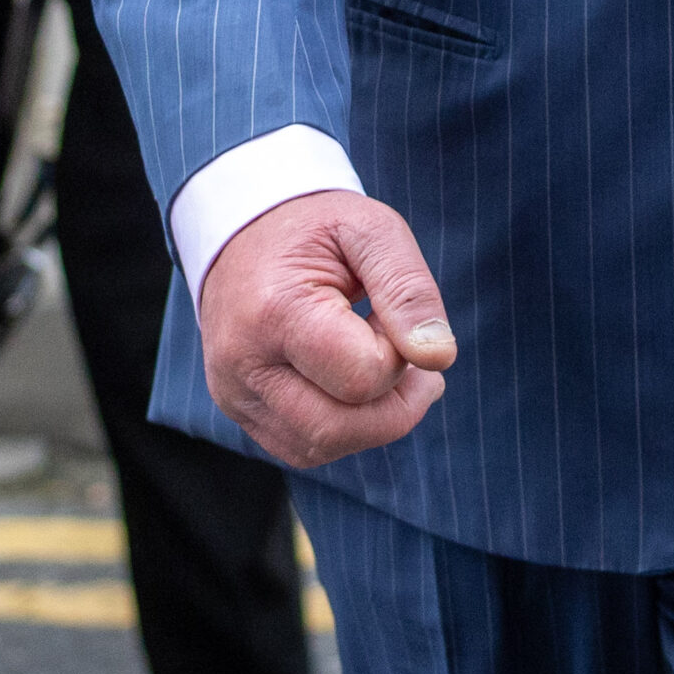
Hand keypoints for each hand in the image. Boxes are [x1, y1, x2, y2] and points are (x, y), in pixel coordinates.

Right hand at [197, 189, 455, 467]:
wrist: (244, 229)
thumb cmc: (316, 227)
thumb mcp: (371, 229)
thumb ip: (408, 288)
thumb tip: (439, 357)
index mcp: (276, 311)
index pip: (361, 378)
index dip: (399, 355)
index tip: (392, 315)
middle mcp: (244, 364)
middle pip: (338, 429)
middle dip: (396, 404)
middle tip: (418, 361)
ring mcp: (234, 393)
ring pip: (320, 446)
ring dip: (373, 421)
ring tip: (389, 367)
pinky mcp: (237, 408)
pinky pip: (300, 446)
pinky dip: (343, 427)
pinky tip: (357, 386)